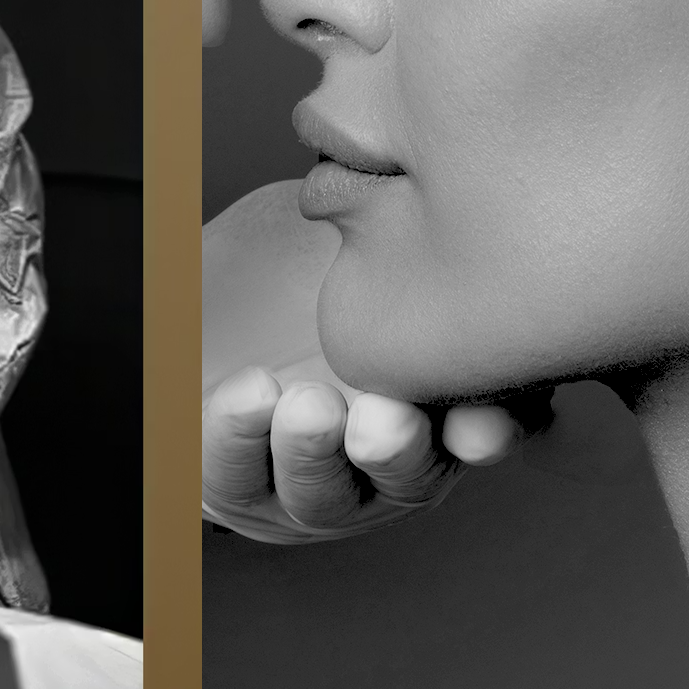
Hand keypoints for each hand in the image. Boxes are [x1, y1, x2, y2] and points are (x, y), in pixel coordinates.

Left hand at [202, 183, 551, 543]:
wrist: (194, 299)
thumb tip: (441, 197)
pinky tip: (248, 397)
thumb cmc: (290, 263)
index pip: (487, 430)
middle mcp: (379, 458)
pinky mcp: (230, 481)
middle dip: (397, 449)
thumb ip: (401, 232)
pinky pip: (234, 474)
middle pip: (409, 477)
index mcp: (433, 404)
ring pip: (322, 491)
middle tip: (381, 417)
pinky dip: (240, 438)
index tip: (479, 425)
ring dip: (316, 452)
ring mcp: (308, 481)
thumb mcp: (354, 231)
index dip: (494, 432)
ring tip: (307, 407)